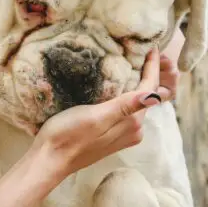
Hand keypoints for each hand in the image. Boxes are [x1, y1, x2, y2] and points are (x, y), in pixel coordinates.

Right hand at [35, 48, 163, 177]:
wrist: (50, 159)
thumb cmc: (68, 135)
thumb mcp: (96, 117)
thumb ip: (125, 106)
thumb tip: (156, 96)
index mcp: (132, 122)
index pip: (150, 89)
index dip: (152, 68)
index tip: (152, 47)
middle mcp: (134, 130)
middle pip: (148, 96)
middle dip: (151, 74)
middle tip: (148, 52)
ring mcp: (124, 134)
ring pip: (139, 103)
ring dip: (141, 84)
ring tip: (138, 63)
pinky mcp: (113, 135)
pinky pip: (129, 110)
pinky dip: (130, 94)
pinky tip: (123, 86)